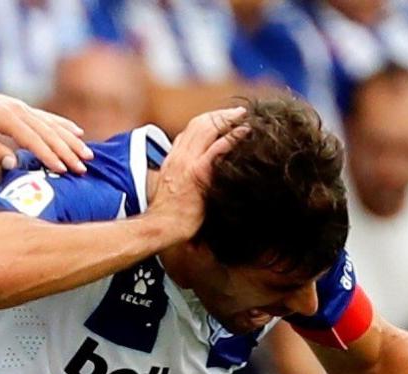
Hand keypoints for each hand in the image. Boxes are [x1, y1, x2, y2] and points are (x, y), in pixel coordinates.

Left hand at [0, 76, 91, 174]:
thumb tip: (12, 164)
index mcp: (6, 117)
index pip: (32, 140)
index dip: (48, 156)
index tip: (62, 170)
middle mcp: (19, 110)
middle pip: (48, 133)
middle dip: (68, 151)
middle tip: (83, 168)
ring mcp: (23, 108)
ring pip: (53, 125)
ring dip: (72, 141)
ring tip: (88, 155)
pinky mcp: (23, 109)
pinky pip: (48, 118)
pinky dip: (64, 126)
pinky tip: (78, 132)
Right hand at [149, 107, 245, 243]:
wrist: (161, 227)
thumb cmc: (170, 215)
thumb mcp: (172, 189)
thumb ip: (182, 176)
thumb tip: (195, 178)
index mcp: (172, 159)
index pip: (189, 131)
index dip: (208, 121)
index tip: (223, 120)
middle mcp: (178, 156)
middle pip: (199, 123)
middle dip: (220, 114)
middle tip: (238, 113)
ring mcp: (187, 163)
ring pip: (207, 128)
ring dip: (228, 118)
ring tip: (244, 116)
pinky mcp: (198, 173)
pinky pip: (218, 147)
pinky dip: (233, 136)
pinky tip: (246, 131)